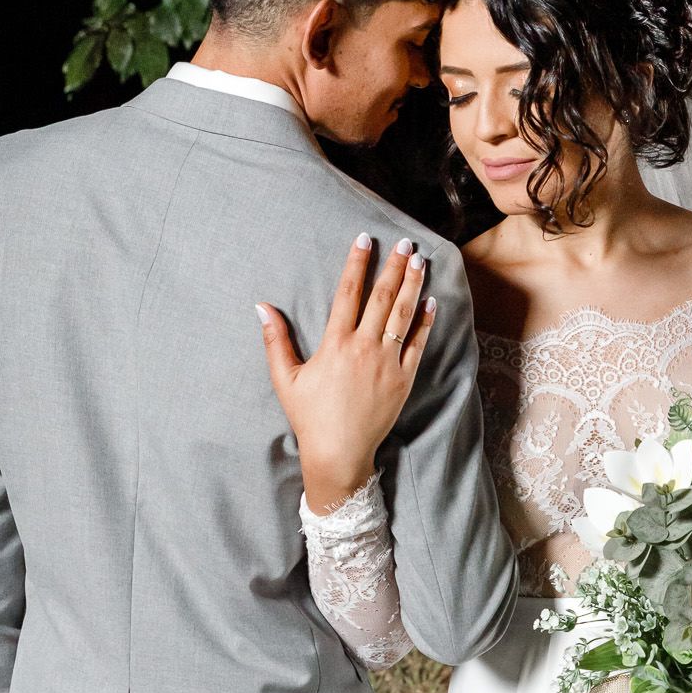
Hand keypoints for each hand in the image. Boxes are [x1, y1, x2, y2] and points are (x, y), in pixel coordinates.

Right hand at [258, 233, 437, 512]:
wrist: (340, 453)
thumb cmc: (310, 417)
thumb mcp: (285, 379)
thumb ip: (275, 339)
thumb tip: (261, 306)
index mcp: (335, 344)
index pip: (348, 293)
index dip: (357, 263)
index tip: (365, 239)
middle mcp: (364, 348)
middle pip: (382, 298)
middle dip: (393, 266)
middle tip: (403, 242)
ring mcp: (387, 363)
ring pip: (403, 315)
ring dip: (412, 285)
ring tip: (419, 260)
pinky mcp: (403, 380)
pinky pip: (418, 344)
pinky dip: (425, 321)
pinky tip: (430, 301)